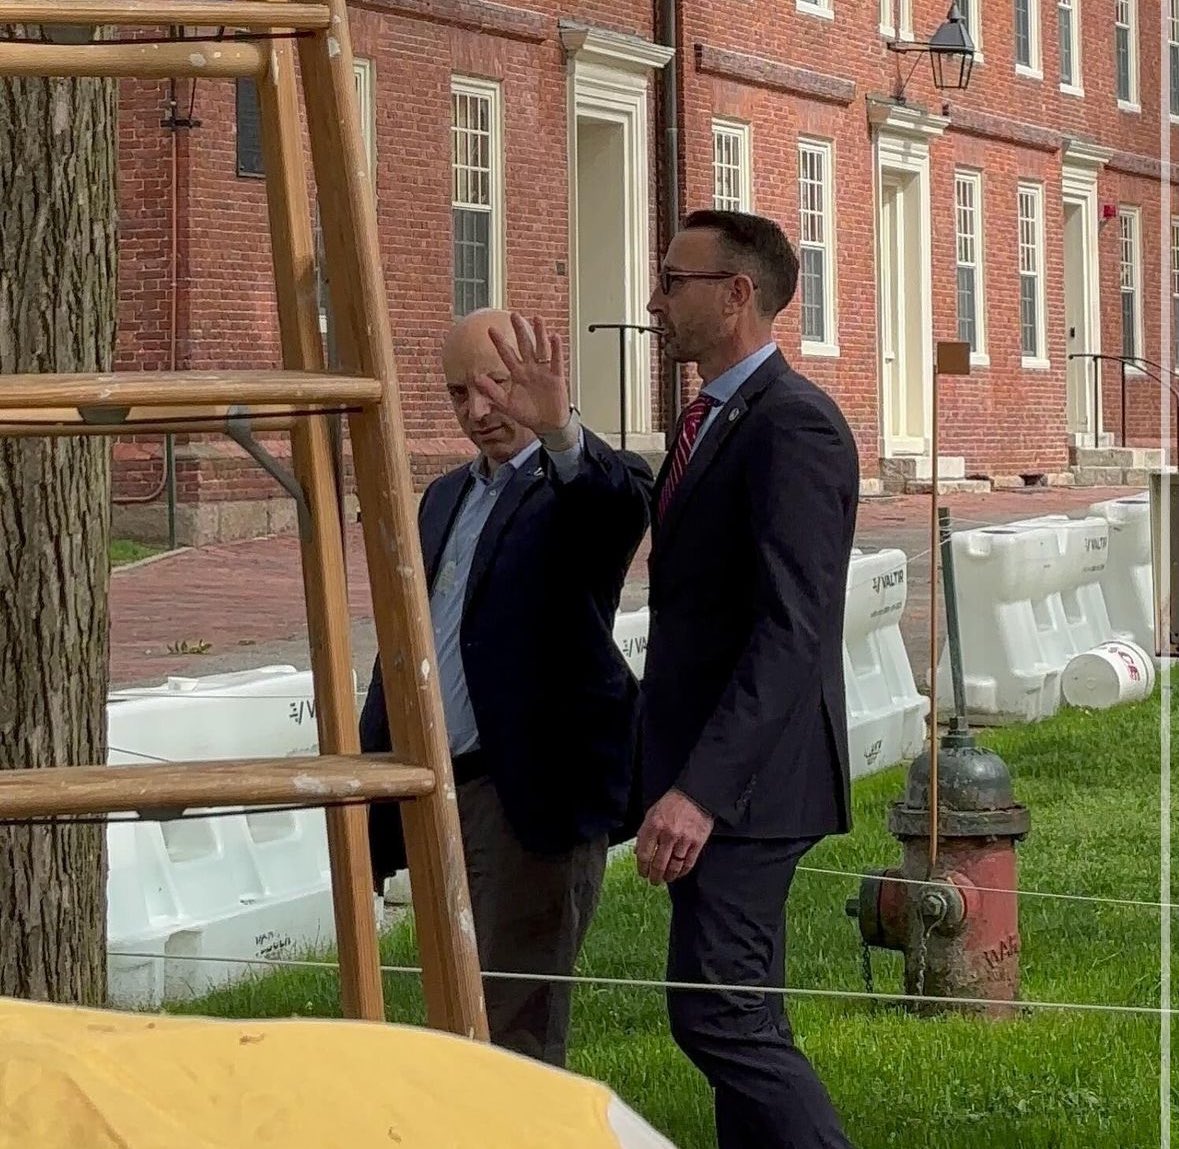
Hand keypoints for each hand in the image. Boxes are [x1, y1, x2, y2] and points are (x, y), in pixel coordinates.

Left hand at [477, 312, 571, 436]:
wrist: (546, 425)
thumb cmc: (527, 413)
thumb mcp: (506, 404)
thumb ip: (492, 391)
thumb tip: (476, 378)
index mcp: (517, 374)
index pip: (507, 354)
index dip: (499, 342)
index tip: (491, 329)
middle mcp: (530, 369)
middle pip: (524, 346)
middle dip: (520, 331)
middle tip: (514, 315)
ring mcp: (543, 371)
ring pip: (541, 349)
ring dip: (540, 334)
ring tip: (537, 319)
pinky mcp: (556, 377)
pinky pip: (556, 361)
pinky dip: (556, 349)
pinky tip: (554, 337)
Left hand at [635, 789, 713, 885]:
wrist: (694, 796)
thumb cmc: (672, 804)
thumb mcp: (652, 813)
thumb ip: (644, 833)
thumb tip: (638, 851)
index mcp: (654, 825)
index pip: (644, 854)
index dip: (642, 868)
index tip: (642, 873)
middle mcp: (668, 834)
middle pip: (658, 864)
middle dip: (655, 877)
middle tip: (654, 880)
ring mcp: (683, 839)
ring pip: (674, 867)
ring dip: (668, 877)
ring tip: (665, 879)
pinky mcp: (697, 843)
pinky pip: (688, 863)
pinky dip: (682, 872)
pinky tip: (678, 874)